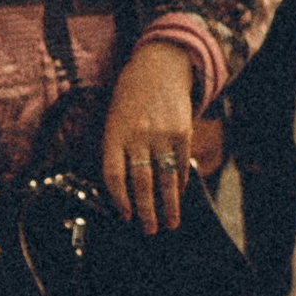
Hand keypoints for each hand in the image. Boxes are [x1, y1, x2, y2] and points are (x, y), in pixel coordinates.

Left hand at [100, 38, 197, 233]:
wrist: (159, 66)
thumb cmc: (131, 96)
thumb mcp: (115, 119)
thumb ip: (118, 149)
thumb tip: (125, 187)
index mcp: (114, 133)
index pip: (113, 175)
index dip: (118, 199)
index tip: (125, 215)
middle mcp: (137, 136)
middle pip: (140, 182)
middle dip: (145, 210)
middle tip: (149, 229)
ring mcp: (161, 134)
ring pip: (164, 178)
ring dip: (168, 204)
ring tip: (170, 222)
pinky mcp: (182, 132)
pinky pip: (180, 164)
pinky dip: (180, 182)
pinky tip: (179, 194)